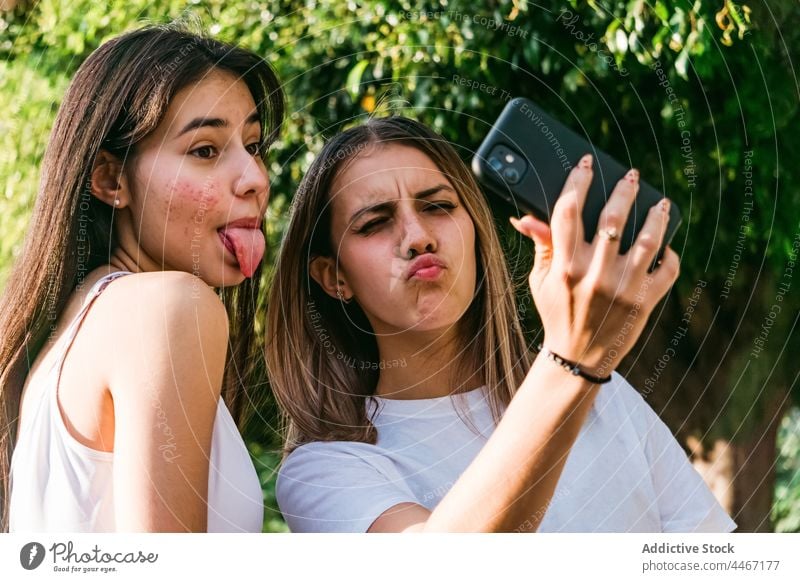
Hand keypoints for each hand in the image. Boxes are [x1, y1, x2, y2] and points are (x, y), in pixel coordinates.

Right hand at [510, 153, 679, 376]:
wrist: (579, 356)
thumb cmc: (558, 312)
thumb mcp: (541, 280)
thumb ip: (542, 246)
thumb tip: (526, 217)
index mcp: (565, 267)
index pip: (569, 211)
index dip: (578, 180)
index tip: (586, 163)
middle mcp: (594, 275)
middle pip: (612, 218)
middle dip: (623, 190)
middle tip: (631, 176)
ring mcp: (623, 289)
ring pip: (647, 240)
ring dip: (655, 217)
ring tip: (660, 203)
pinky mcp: (645, 302)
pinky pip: (667, 269)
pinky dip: (670, 254)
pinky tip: (665, 244)